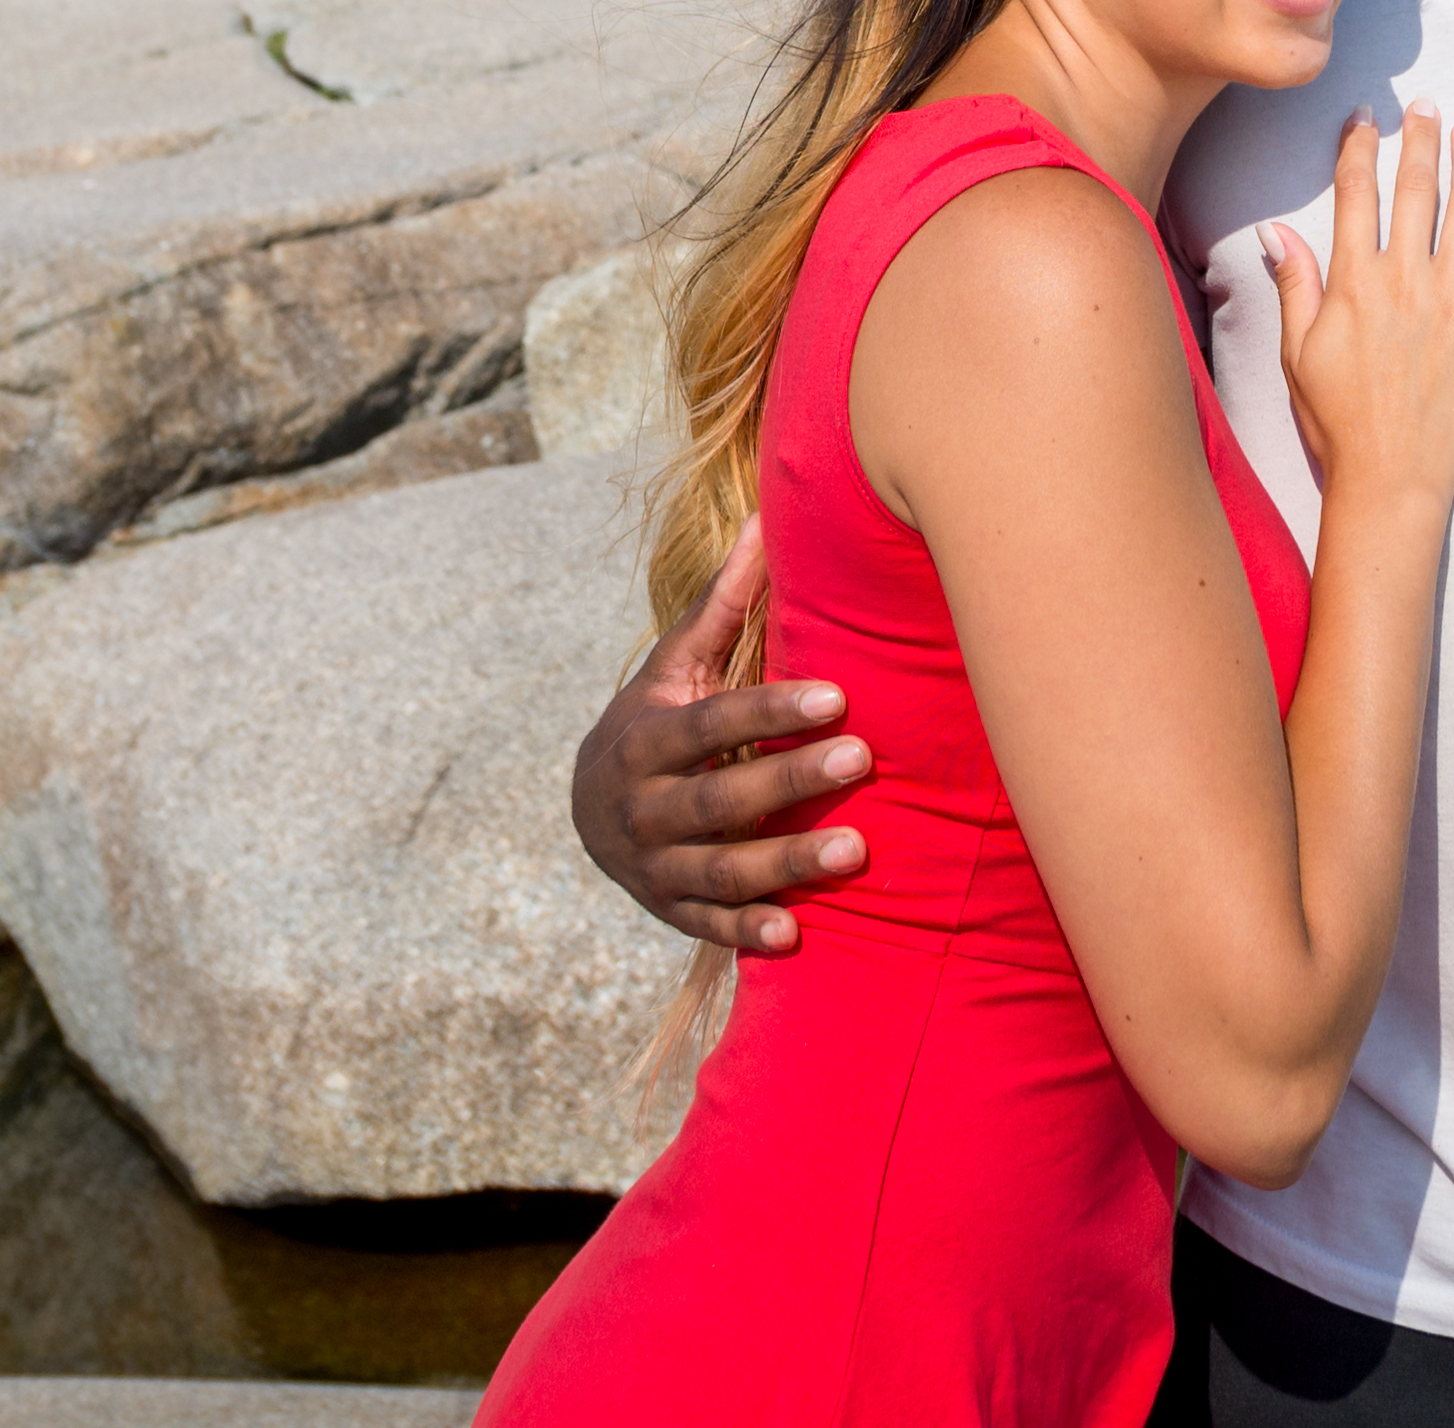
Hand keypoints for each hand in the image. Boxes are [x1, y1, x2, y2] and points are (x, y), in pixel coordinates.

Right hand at [567, 511, 877, 955]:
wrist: (591, 808)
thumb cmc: (657, 718)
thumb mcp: (675, 665)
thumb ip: (722, 606)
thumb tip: (765, 518)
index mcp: (645, 737)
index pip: (714, 723)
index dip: (772, 710)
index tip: (838, 695)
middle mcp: (641, 806)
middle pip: (721, 797)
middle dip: (791, 781)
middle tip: (862, 758)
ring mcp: (651, 865)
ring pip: (721, 868)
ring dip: (787, 864)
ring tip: (857, 850)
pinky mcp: (667, 910)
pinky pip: (709, 925)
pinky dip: (748, 931)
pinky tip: (796, 934)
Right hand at [1260, 112, 1453, 515]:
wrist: (1392, 475)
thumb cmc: (1337, 420)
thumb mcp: (1298, 352)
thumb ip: (1294, 284)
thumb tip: (1273, 229)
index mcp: (1354, 281)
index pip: (1356, 194)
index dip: (1359, 148)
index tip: (1364, 117)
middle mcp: (1404, 278)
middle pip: (1416, 187)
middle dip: (1420, 139)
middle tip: (1426, 106)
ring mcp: (1451, 297)